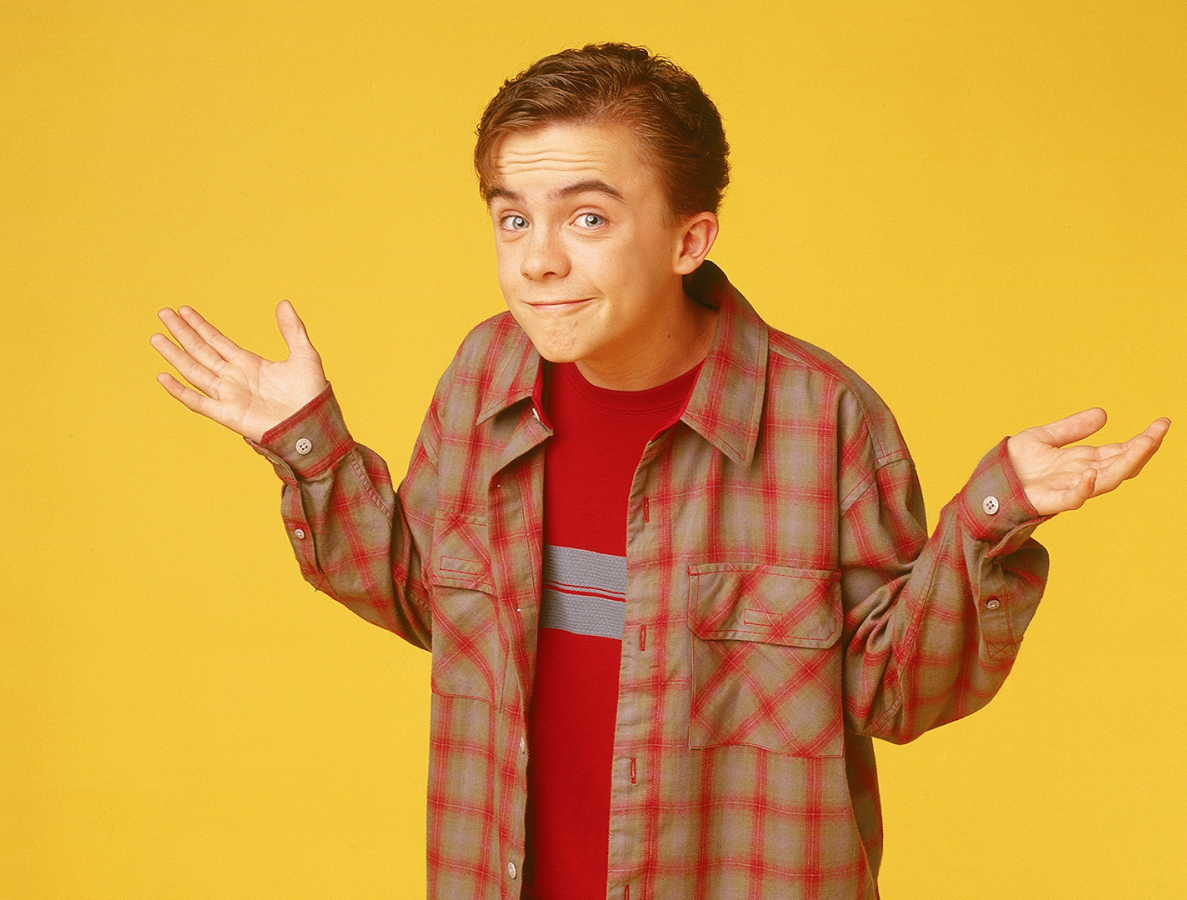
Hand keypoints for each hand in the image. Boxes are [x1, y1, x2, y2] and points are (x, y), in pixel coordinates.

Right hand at [151, 300, 328, 442]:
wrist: (314, 424)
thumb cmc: (311, 394)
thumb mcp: (304, 355)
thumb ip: (292, 329)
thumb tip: (283, 303)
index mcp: (248, 364)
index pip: (216, 341)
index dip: (199, 326)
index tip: (182, 310)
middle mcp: (234, 378)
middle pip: (200, 351)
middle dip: (182, 333)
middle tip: (162, 313)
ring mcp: (228, 396)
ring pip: (194, 371)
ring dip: (175, 355)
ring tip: (156, 337)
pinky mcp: (227, 415)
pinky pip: (198, 402)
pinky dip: (179, 391)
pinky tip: (163, 376)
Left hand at [1006, 409, 1170, 515]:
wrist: (985, 486)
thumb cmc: (1012, 466)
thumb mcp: (1043, 438)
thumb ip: (1071, 429)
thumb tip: (1103, 414)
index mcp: (1082, 462)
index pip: (1119, 452)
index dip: (1142, 440)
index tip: (1161, 423)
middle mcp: (1080, 477)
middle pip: (1120, 466)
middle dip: (1142, 450)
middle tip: (1159, 432)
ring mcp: (1066, 490)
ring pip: (1104, 481)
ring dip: (1125, 465)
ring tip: (1142, 445)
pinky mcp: (1048, 502)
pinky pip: (1070, 499)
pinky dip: (1082, 489)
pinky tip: (1090, 474)